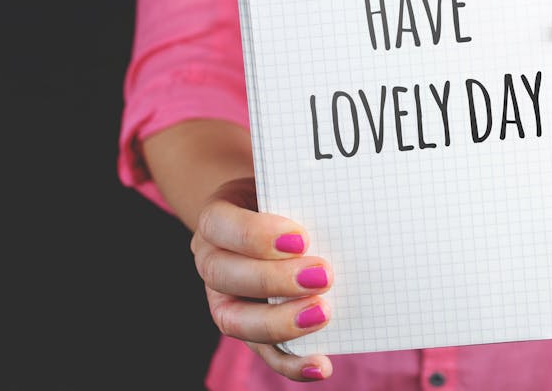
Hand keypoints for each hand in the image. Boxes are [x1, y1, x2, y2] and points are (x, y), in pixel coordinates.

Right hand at [191, 178, 334, 380]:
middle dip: (274, 279)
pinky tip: (321, 365)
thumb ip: (297, 193)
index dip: (255, 235)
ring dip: (281, 322)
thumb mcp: (282, 185)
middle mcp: (211, 261)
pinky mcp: (249, 328)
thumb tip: (340, 200)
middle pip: (225, 275)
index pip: (220, 225)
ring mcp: (224, 299)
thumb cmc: (280, 198)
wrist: (264, 215)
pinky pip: (264, 352)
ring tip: (323, 314)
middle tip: (323, 274)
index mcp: (215, 220)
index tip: (300, 237)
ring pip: (237, 320)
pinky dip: (291, 363)